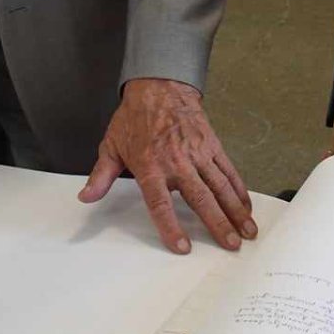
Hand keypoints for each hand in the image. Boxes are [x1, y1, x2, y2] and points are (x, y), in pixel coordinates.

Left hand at [78, 78, 255, 253]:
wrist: (159, 87)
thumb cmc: (134, 118)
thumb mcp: (111, 146)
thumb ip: (101, 176)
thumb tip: (86, 197)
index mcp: (150, 168)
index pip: (161, 204)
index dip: (171, 227)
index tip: (183, 247)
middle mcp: (177, 163)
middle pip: (201, 199)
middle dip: (218, 224)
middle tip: (230, 246)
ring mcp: (198, 154)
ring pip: (221, 187)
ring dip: (235, 210)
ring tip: (247, 231)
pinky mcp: (212, 146)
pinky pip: (229, 171)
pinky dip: (239, 189)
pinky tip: (246, 206)